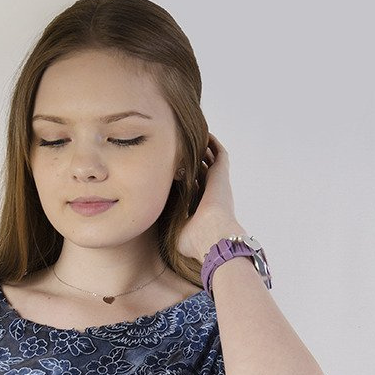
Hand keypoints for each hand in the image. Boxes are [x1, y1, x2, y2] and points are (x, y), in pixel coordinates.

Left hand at [177, 132, 245, 261]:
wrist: (211, 235)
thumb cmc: (194, 240)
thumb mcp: (176, 231)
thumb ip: (168, 223)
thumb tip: (153, 220)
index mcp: (201, 207)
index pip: (193, 188)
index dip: (184, 179)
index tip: (170, 172)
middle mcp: (210, 193)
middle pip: (201, 171)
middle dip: (191, 162)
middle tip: (177, 150)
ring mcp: (217, 183)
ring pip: (210, 160)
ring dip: (201, 149)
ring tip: (188, 137)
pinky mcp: (222, 174)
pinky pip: (219, 153)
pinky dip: (212, 143)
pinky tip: (203, 133)